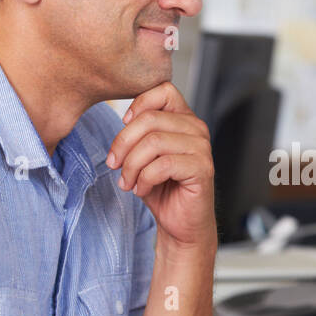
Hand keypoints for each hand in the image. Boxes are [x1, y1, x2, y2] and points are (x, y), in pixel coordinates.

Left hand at [107, 82, 214, 247]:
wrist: (181, 224)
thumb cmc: (163, 189)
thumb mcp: (144, 155)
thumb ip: (139, 133)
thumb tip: (123, 121)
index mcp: (184, 120)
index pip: (164, 90)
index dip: (138, 105)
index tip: (123, 126)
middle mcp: (197, 129)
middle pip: (150, 119)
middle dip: (123, 143)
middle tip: (114, 165)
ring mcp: (202, 148)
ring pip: (154, 142)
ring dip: (132, 165)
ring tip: (127, 182)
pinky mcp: (202, 169)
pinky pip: (163, 165)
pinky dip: (145, 179)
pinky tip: (142, 189)